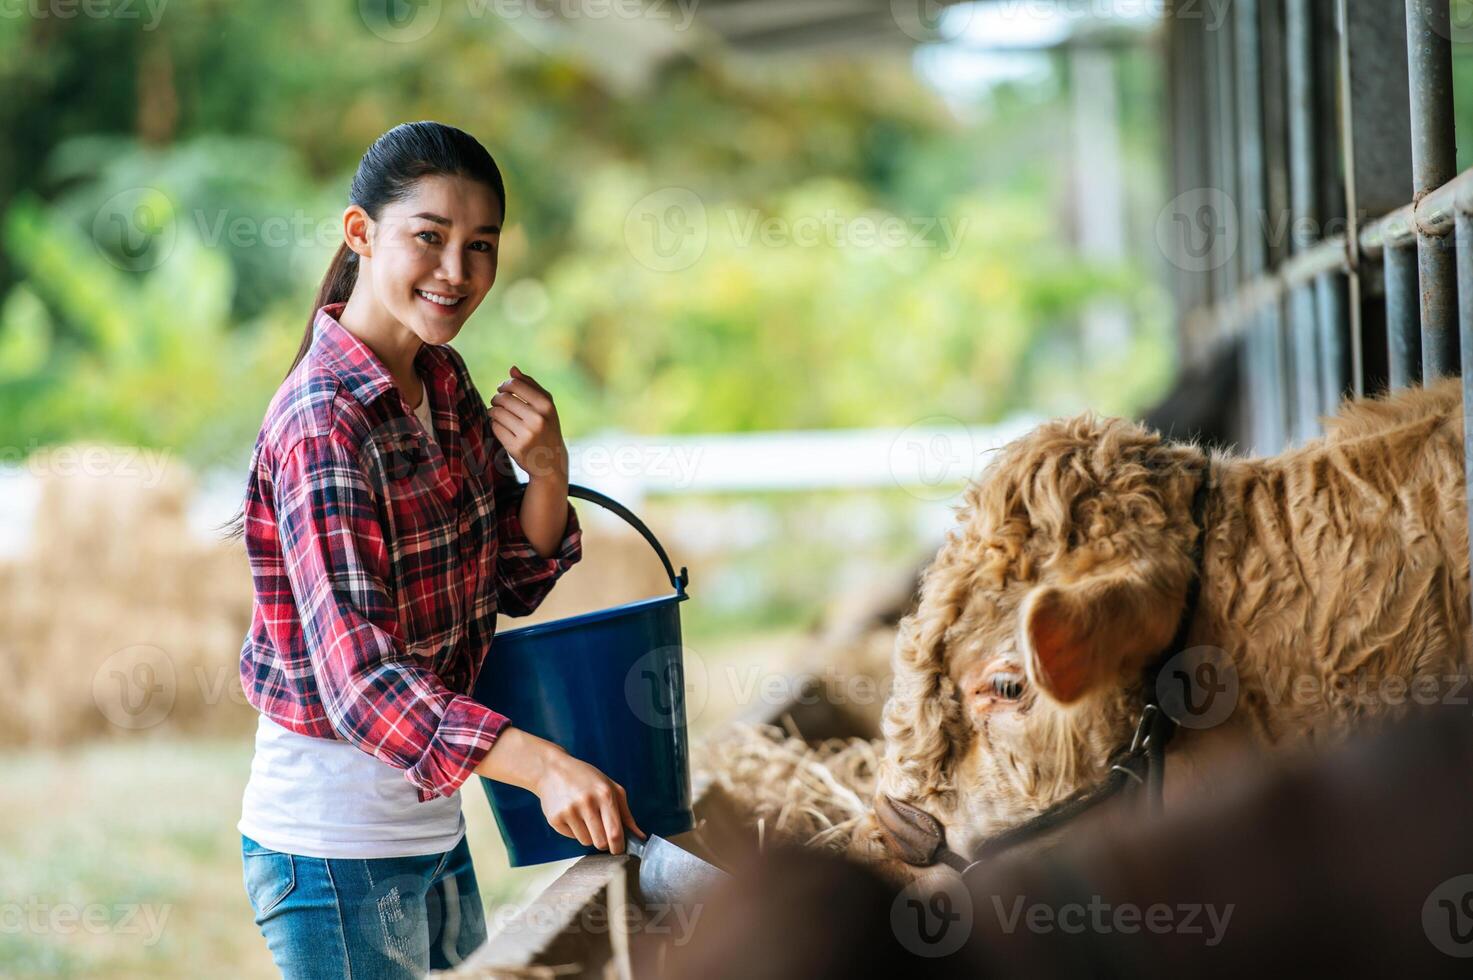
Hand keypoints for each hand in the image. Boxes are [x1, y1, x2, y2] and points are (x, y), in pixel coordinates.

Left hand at [490, 366, 567, 482]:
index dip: (505, 385)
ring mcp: (526, 434)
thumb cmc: (547, 428)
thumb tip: (512, 369)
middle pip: (503, 398)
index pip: (516, 385)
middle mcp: (537, 420)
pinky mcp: (515, 447)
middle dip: (497, 398)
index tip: (502, 389)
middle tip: (497, 402)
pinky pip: (495, 427)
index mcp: (546, 406)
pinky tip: (502, 427)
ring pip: (496, 412)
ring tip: (499, 414)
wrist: (551, 463)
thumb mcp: (546, 407)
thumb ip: (531, 386)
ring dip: (494, 411)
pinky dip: (495, 425)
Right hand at [533, 748, 643, 853]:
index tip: (619, 849)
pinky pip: (571, 837)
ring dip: (588, 834)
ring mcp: (569, 811)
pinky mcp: (555, 818)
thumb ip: (626, 814)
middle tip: (601, 830)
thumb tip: (639, 836)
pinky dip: (574, 830)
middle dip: (604, 841)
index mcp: (605, 794)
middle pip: (601, 842)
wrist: (553, 770)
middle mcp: (587, 803)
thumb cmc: (586, 778)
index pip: (615, 833)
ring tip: (584, 816)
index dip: (619, 846)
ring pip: (586, 842)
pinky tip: (571, 814)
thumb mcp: (611, 788)